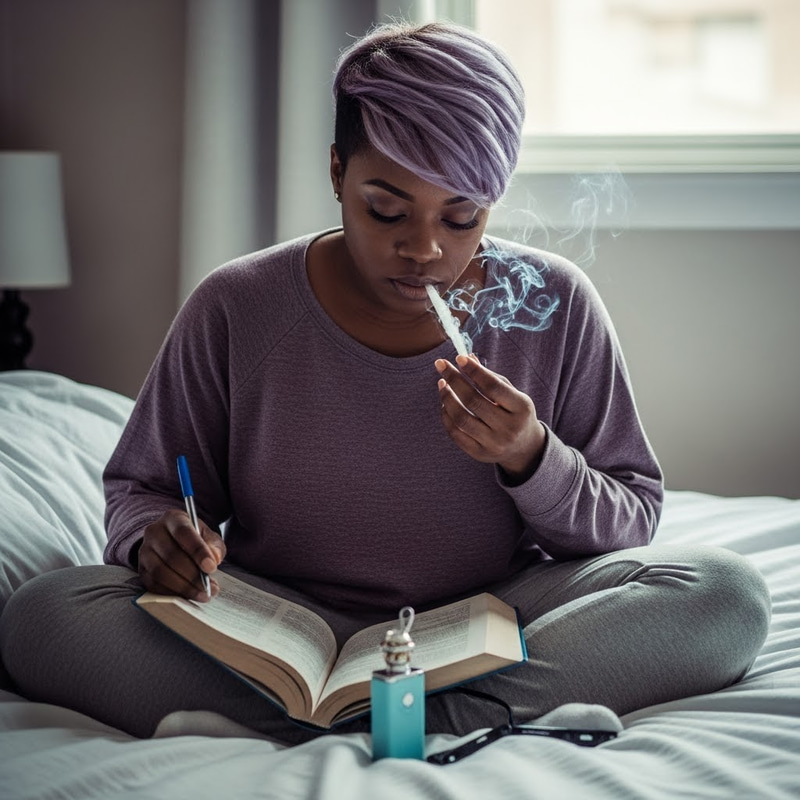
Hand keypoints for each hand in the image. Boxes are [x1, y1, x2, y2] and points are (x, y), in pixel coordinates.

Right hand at [138, 508, 225, 601]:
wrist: (172, 541)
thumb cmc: (194, 539)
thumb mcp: (208, 536)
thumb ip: (214, 546)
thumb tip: (214, 559)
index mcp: (173, 518)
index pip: (183, 533)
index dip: (198, 551)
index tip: (212, 568)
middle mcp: (154, 532)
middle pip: (171, 555)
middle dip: (193, 575)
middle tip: (210, 588)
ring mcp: (144, 551)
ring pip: (160, 572)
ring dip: (184, 587)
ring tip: (202, 594)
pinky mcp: (141, 569)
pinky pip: (153, 584)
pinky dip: (172, 593)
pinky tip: (188, 596)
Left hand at [436, 354, 545, 481]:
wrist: (524, 448)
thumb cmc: (515, 413)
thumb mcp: (511, 394)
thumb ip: (490, 377)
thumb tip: (467, 357)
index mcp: (521, 408)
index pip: (493, 387)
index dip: (474, 371)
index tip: (458, 358)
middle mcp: (509, 428)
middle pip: (473, 401)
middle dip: (454, 380)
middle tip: (441, 365)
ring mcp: (494, 444)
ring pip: (461, 419)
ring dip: (447, 398)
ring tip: (441, 384)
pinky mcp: (480, 454)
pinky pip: (456, 434)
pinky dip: (446, 416)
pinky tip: (445, 403)